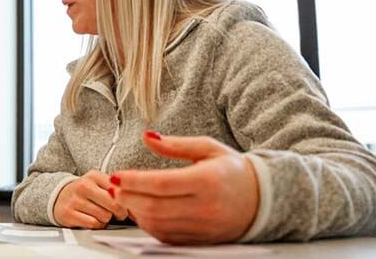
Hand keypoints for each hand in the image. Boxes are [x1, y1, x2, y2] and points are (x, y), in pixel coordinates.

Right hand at [53, 170, 127, 228]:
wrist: (59, 197)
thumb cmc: (85, 193)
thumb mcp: (99, 184)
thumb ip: (115, 190)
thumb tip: (135, 204)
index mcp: (94, 175)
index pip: (119, 191)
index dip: (126, 201)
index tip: (125, 205)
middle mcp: (83, 185)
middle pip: (114, 205)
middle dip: (119, 213)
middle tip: (118, 214)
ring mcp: (74, 199)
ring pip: (104, 216)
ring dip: (106, 219)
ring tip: (100, 214)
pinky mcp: (68, 213)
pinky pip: (93, 224)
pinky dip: (96, 225)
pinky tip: (92, 219)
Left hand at [109, 131, 258, 243]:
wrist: (262, 201)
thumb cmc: (233, 172)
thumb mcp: (208, 149)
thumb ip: (175, 145)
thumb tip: (147, 136)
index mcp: (207, 181)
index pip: (161, 183)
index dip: (134, 180)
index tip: (115, 175)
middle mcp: (205, 207)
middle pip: (154, 207)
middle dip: (127, 197)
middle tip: (112, 187)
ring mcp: (202, 227)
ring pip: (157, 224)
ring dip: (134, 211)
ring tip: (124, 197)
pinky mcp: (199, 240)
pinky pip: (165, 236)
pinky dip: (148, 225)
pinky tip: (141, 211)